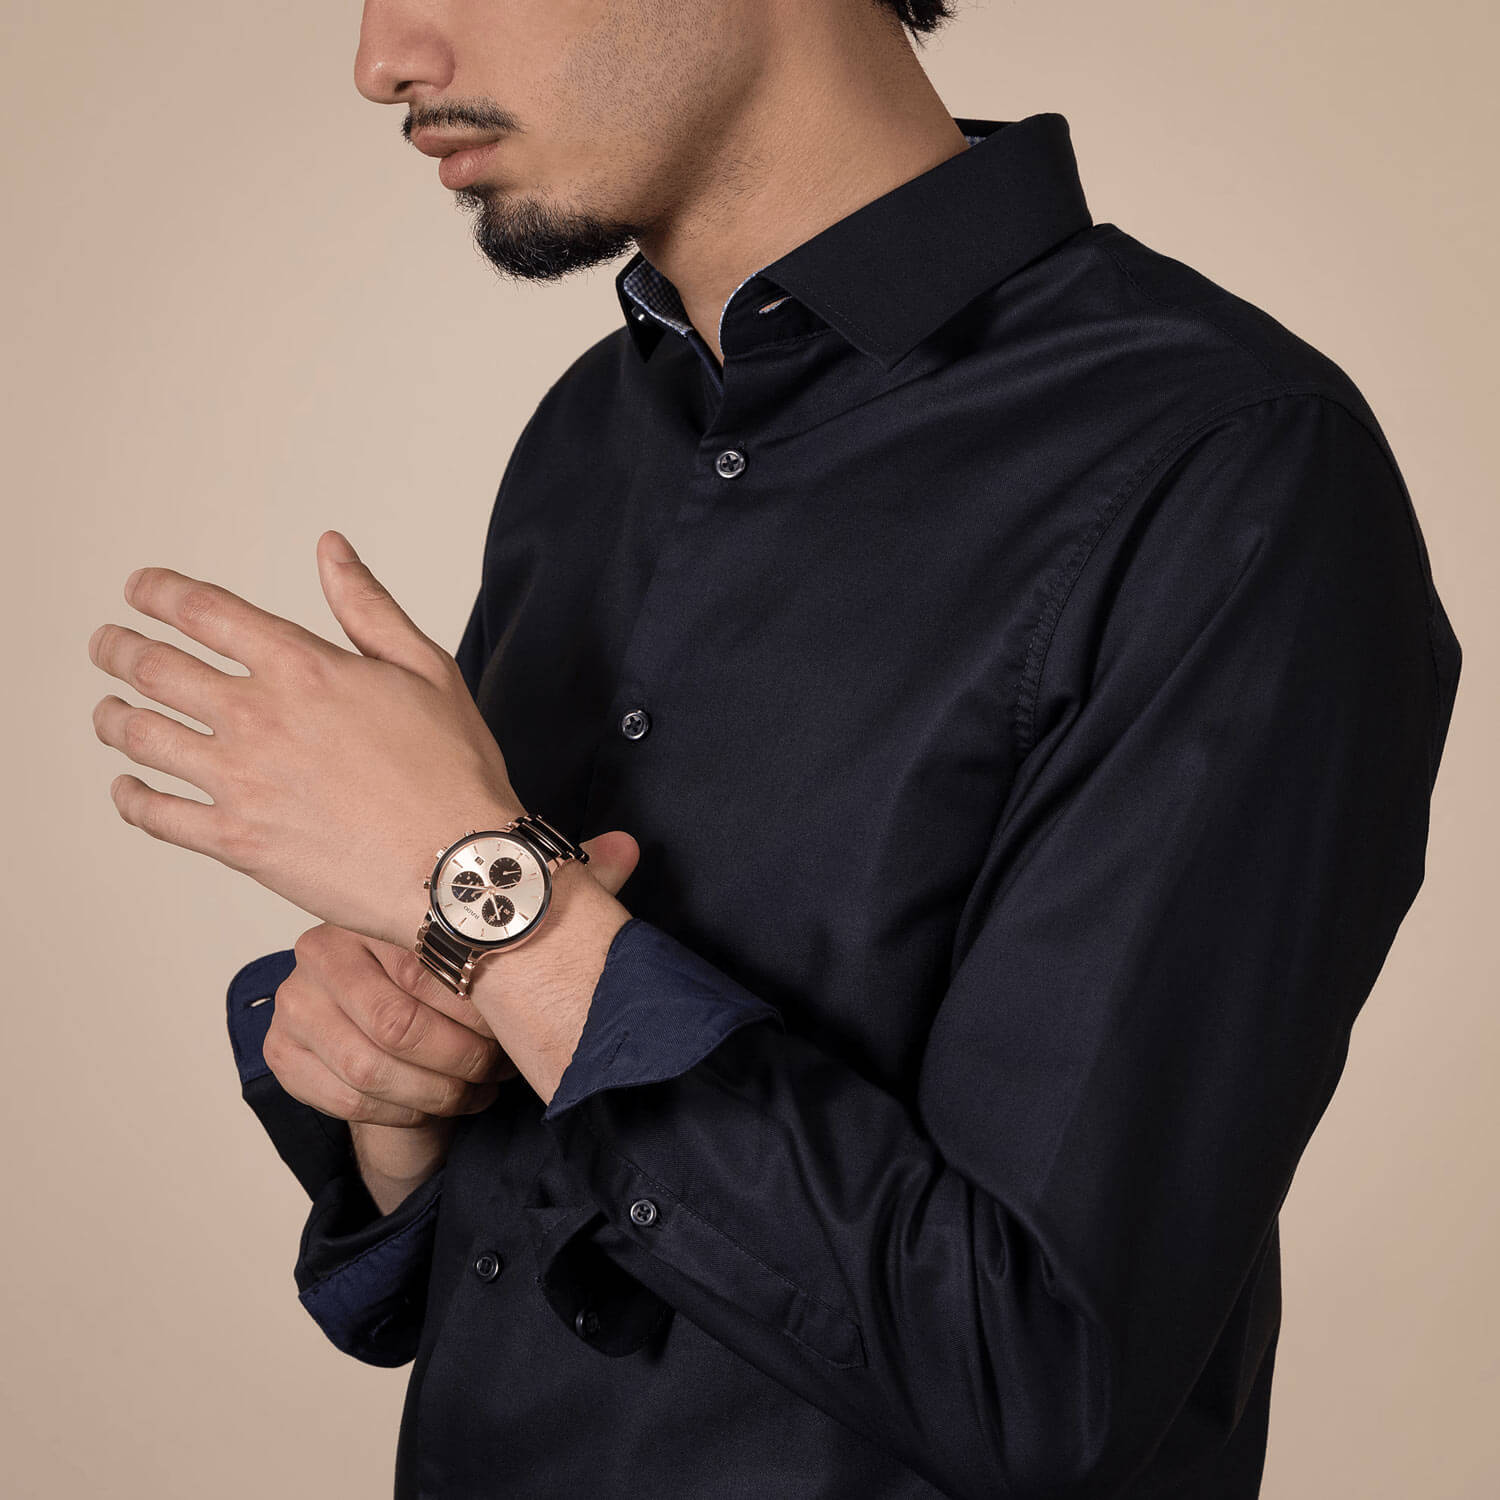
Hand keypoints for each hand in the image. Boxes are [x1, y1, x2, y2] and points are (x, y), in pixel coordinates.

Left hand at [88, 531, 523, 947]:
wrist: (458, 866)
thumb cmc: (454, 772)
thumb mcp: (426, 669)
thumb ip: (368, 606)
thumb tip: (331, 550)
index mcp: (303, 668)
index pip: (203, 612)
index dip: (159, 592)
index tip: (140, 589)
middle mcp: (257, 717)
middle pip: (154, 668)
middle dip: (118, 648)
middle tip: (107, 644)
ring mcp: (238, 781)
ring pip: (140, 736)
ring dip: (111, 716)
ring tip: (107, 711)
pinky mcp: (234, 840)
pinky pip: (154, 814)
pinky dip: (129, 797)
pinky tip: (127, 788)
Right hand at [264, 921, 515, 1130]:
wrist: (381, 1024)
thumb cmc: (427, 987)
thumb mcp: (453, 962)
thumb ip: (474, 967)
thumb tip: (526, 990)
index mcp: (368, 916)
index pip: (426, 972)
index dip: (477, 1012)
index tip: (515, 1029)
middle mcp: (318, 953)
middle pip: (397, 1026)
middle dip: (460, 1058)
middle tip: (496, 1067)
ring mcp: (292, 1005)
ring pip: (371, 1071)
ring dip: (437, 1092)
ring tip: (475, 1089)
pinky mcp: (281, 1054)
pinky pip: (348, 1101)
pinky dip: (403, 1112)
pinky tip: (435, 1104)